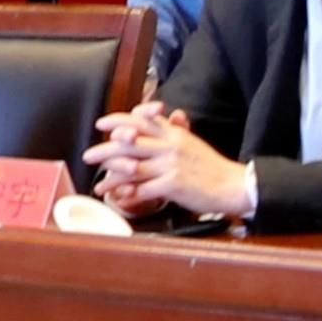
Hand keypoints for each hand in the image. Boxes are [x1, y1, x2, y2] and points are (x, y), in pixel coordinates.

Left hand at [86, 100, 251, 223]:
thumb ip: (173, 132)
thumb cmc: (212, 167)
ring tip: (99, 185)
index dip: (118, 120)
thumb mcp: (191, 143)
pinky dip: (128, 195)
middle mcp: (170, 145)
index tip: (102, 124)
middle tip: (89, 156)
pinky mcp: (173, 185)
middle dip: (105, 150)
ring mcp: (171, 165)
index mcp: (174, 133)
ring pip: (132, 167)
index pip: (141, 120)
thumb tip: (159, 121)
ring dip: (111, 177)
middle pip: (130, 143)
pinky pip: (143, 189)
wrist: (232, 185)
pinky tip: (119, 200)